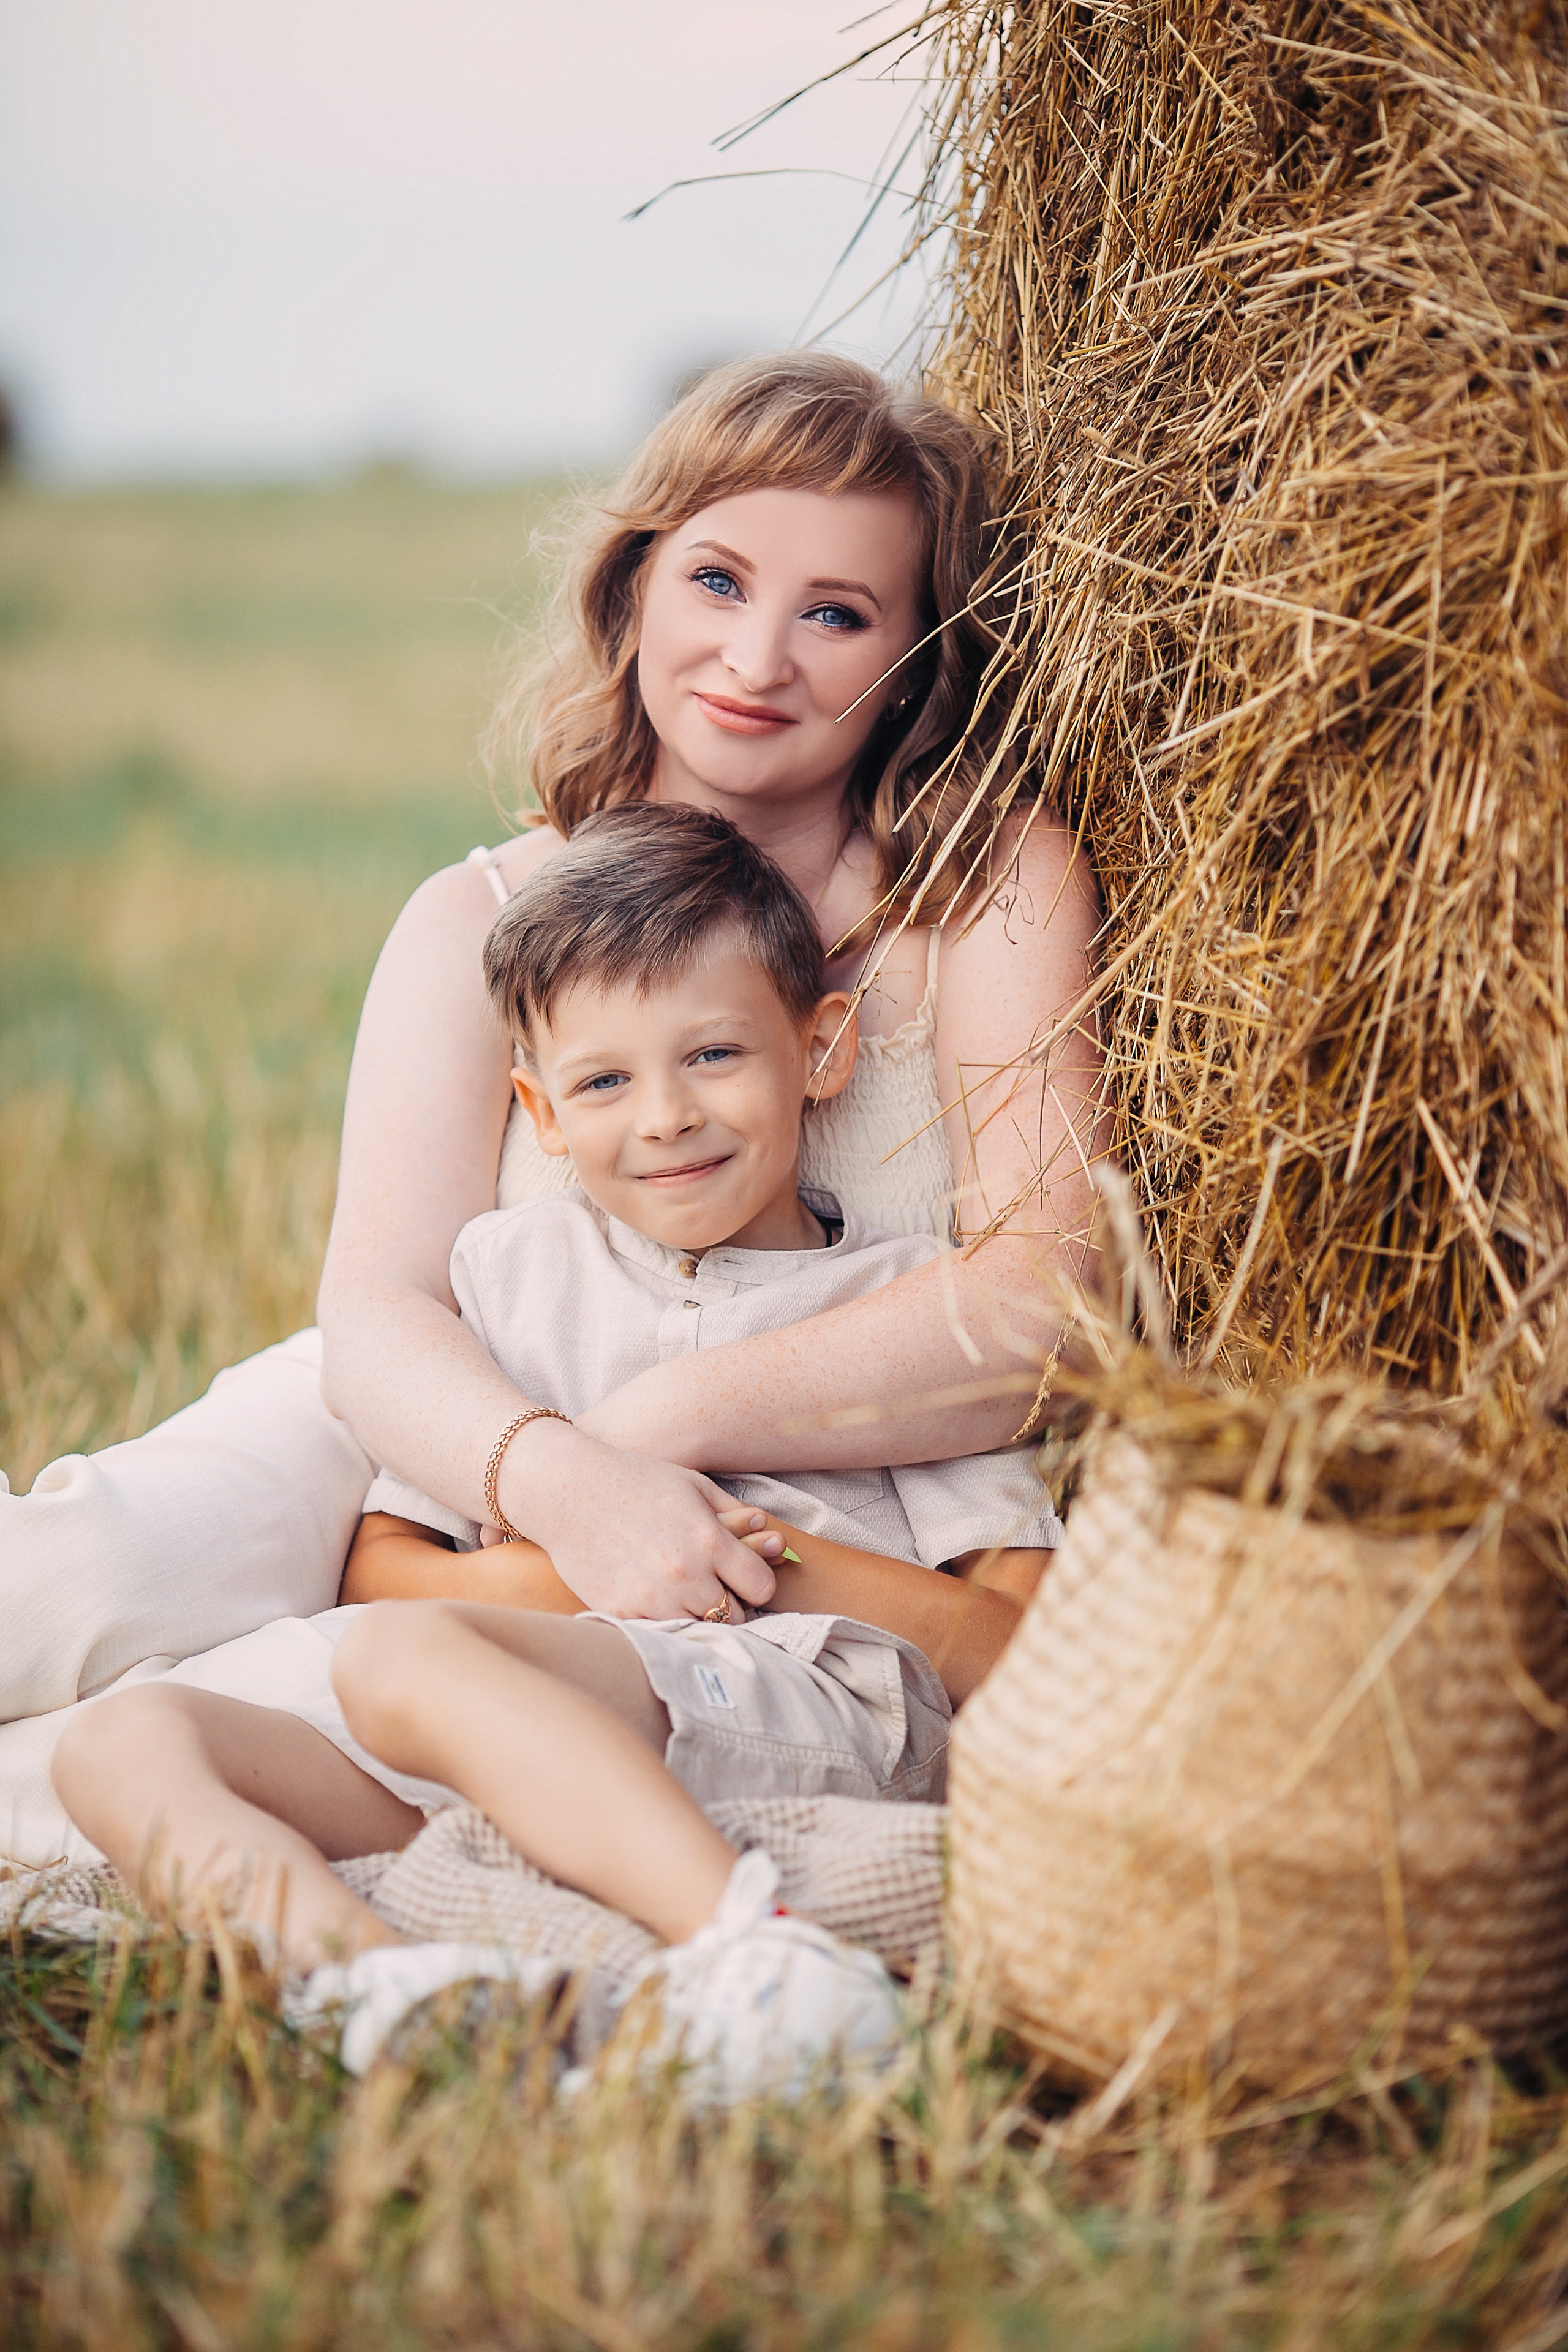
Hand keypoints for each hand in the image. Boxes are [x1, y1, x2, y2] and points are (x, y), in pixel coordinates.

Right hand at [494, 1420, 776, 1617]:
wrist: (568, 1490)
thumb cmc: (636, 1481)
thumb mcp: (693, 1485)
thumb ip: (735, 1514)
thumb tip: (770, 1536)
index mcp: (709, 1540)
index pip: (761, 1587)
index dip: (756, 1581)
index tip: (742, 1575)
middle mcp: (685, 1575)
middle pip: (735, 1616)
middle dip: (730, 1602)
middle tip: (712, 1585)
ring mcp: (651, 1598)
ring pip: (699, 1629)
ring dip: (697, 1614)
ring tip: (683, 1591)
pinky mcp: (621, 1613)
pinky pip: (661, 1634)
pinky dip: (665, 1622)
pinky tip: (656, 1599)